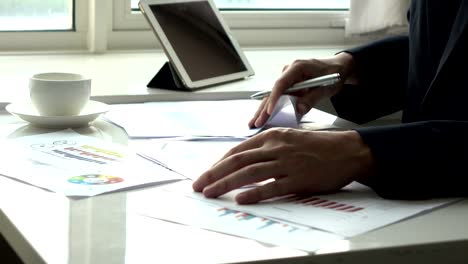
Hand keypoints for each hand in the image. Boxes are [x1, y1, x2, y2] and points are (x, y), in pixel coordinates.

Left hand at [192, 128, 373, 203]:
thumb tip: (245, 160)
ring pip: (249, 174)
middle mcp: (276, 148)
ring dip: (226, 184)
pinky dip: (255, 194)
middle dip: (214, 174)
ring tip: (211, 193)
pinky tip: (241, 199)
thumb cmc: (316, 146)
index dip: (219, 163)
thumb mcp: (288, 139)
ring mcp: (286, 163)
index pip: (238, 151)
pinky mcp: (298, 179)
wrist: (345, 151)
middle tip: (199, 185)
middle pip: (237, 161)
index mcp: (271, 137)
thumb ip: (267, 148)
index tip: (207, 174)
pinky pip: (272, 187)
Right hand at [249, 52, 354, 127]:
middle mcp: (289, 71)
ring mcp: (288, 78)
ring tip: (254, 123)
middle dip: (263, 109)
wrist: (338, 67)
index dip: (274, 99)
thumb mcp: (326, 87)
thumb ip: (312, 98)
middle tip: (255, 123)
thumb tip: (299, 109)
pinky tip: (263, 118)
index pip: (281, 84)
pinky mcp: (289, 85)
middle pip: (273, 92)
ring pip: (273, 96)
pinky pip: (278, 97)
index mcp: (297, 67)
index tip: (269, 111)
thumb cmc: (333, 74)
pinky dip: (271, 108)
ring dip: (264, 110)